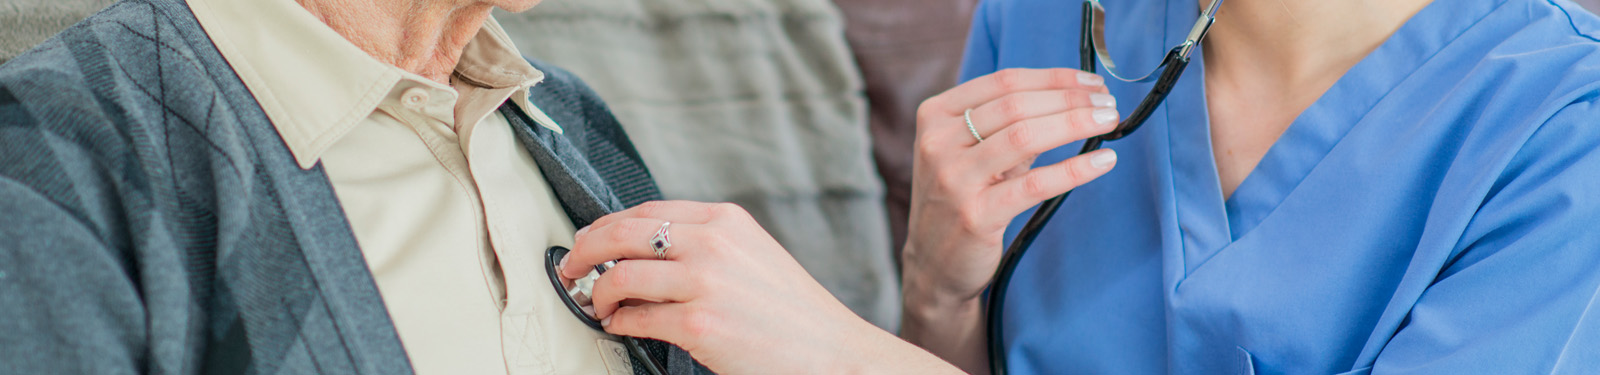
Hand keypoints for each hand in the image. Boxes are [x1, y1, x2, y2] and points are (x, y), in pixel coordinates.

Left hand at [559, 201, 958, 373]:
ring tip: (599, 304)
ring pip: (621, 275)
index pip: (645, 210)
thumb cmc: (793, 313)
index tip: (590, 241)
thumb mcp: (753, 256)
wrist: (833, 353)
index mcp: (725, 220)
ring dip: (599, 292)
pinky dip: (618, 323)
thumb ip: (706, 245)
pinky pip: (636, 319)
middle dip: (584, 251)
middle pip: (621, 233)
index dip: (606, 226)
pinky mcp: (699, 323)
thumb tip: (643, 254)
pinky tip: (620, 327)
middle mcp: (713, 243)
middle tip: (571, 268)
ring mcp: (705, 282)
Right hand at [900, 68, 1118, 371]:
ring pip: (1024, 136)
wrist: (932, 265)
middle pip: (1017, 105)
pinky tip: (1103, 161)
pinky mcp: (975, 216)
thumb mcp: (972, 153)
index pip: (1004, 82)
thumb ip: (1008, 126)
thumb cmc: (961, 200)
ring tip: (1109, 122)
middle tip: (1109, 103)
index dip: (1055, 79)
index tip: (1092, 83)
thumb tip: (1076, 99)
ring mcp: (953, 179)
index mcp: (935, 116)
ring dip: (1075, 124)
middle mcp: (938, 143)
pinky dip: (1074, 169)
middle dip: (1071, 100)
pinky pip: (1035, 185)